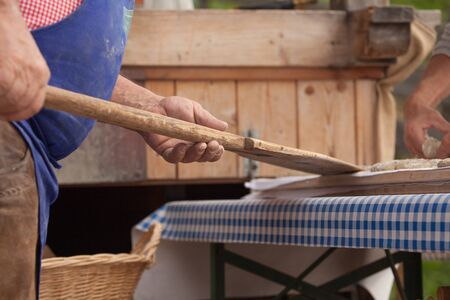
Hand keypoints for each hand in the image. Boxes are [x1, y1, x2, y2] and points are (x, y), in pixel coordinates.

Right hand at [0, 2, 49, 119]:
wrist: (0, 8)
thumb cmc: (4, 32)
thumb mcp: (20, 56)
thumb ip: (20, 77)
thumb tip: (10, 99)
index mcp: (41, 73)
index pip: (32, 106)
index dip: (15, 114)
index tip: (2, 114)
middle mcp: (36, 74)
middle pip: (18, 106)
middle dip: (2, 110)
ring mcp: (22, 71)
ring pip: (8, 102)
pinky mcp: (5, 71)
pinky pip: (1, 93)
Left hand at [141, 96, 227, 162]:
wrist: (154, 105)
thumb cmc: (174, 107)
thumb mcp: (195, 110)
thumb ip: (208, 120)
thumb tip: (224, 127)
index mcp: (199, 139)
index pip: (211, 150)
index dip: (217, 152)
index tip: (221, 146)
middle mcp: (190, 147)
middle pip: (203, 157)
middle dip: (210, 153)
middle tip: (213, 144)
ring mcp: (178, 150)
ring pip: (190, 159)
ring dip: (197, 153)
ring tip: (201, 145)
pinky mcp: (165, 151)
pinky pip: (174, 157)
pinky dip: (179, 153)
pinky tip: (182, 146)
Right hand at [404, 101, 449, 157]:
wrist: (413, 110)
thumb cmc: (425, 113)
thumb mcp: (437, 118)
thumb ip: (446, 128)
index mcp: (413, 132)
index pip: (423, 148)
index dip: (434, 153)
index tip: (445, 154)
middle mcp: (408, 139)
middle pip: (421, 153)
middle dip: (433, 155)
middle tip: (445, 155)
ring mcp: (407, 143)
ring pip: (420, 155)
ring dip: (430, 155)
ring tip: (441, 151)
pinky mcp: (409, 145)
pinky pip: (418, 153)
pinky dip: (426, 153)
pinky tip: (434, 149)